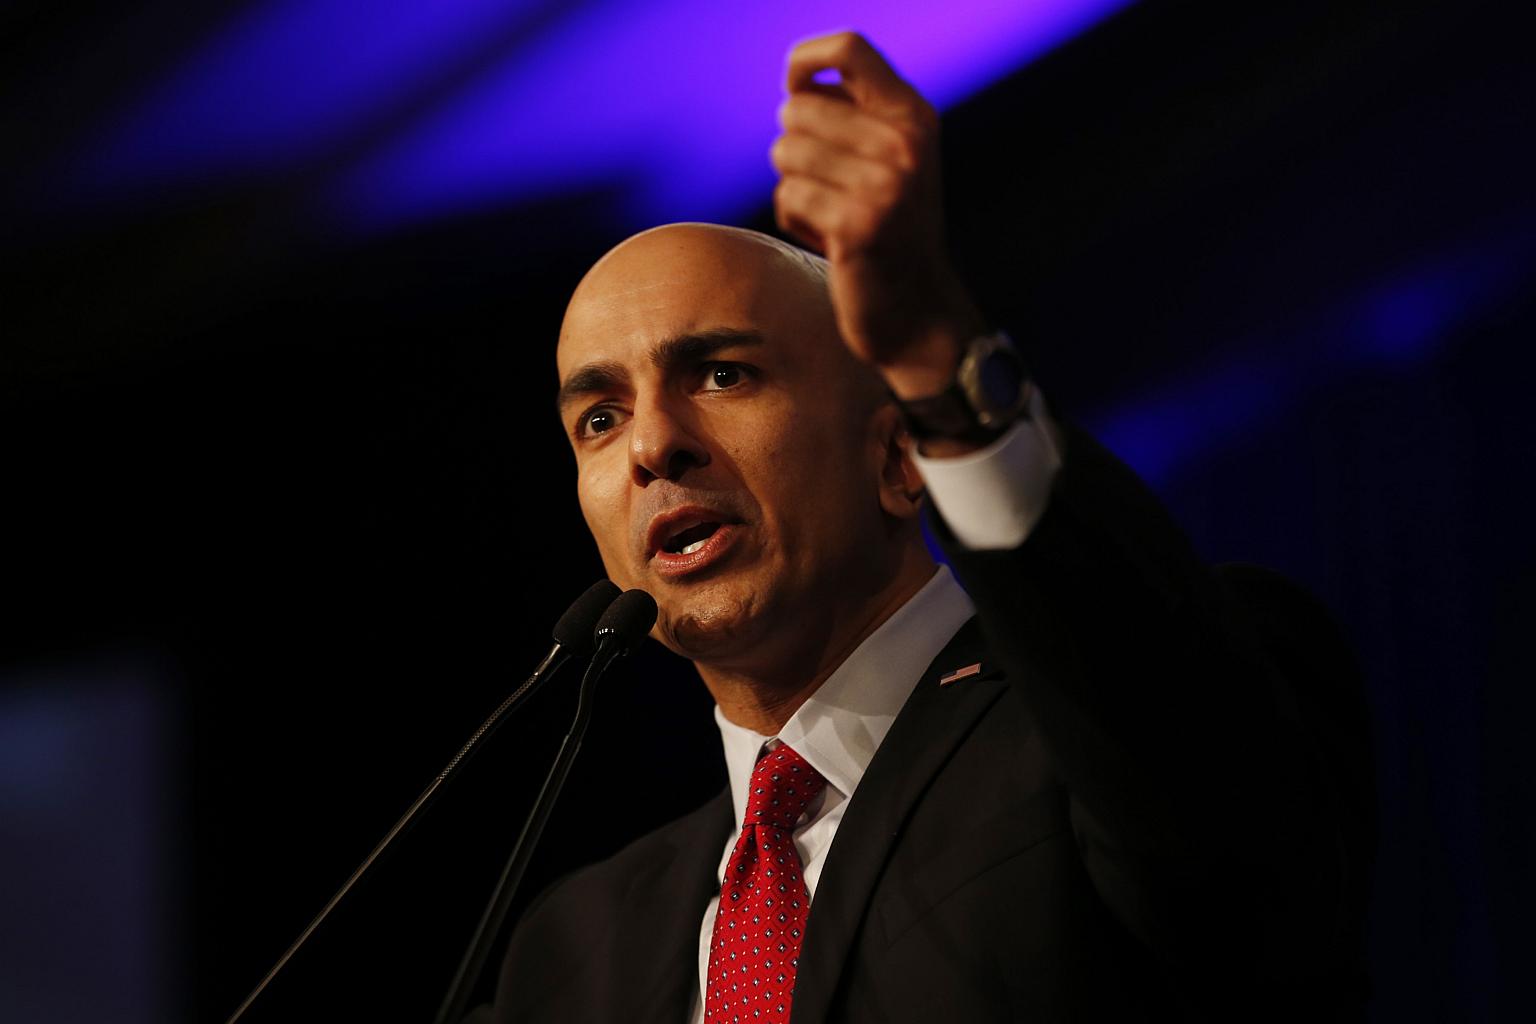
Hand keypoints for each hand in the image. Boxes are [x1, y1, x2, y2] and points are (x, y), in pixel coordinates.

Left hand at [771, 31, 986, 398]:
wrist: (918, 313)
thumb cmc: (888, 232)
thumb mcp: (888, 161)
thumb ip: (853, 116)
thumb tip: (798, 82)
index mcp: (914, 116)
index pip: (849, 48)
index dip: (804, 61)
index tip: (794, 89)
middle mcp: (905, 143)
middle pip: (798, 108)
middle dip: (795, 148)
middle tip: (829, 188)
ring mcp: (884, 185)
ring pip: (785, 153)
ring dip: (794, 189)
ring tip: (831, 216)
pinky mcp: (857, 226)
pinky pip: (788, 198)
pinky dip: (795, 222)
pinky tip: (829, 241)